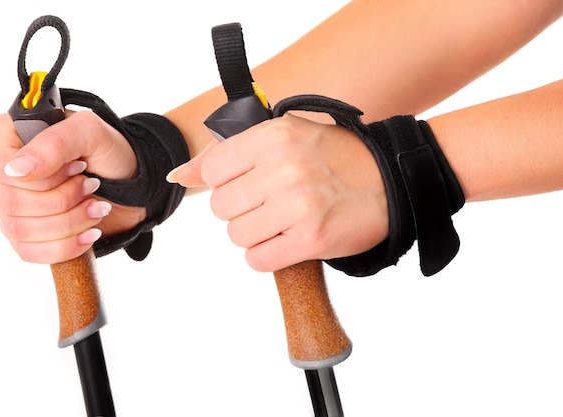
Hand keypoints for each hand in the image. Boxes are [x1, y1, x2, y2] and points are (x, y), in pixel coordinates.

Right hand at [0, 111, 145, 263]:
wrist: (132, 185)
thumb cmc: (108, 151)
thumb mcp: (90, 132)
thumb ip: (54, 143)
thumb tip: (15, 169)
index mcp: (10, 137)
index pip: (3, 166)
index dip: (43, 177)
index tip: (78, 168)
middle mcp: (4, 171)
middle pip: (12, 202)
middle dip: (63, 199)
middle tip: (92, 186)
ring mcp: (10, 206)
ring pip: (20, 230)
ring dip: (69, 222)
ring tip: (96, 207)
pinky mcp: (26, 234)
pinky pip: (29, 252)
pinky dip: (65, 246)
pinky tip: (88, 234)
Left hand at [169, 113, 388, 271]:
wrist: (390, 182)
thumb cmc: (335, 159)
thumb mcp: (286, 137)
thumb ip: (230, 153)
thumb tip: (179, 174)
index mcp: (275, 135)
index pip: (212, 169)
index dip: (226, 182)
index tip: (248, 184)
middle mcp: (284, 167)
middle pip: (221, 207)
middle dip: (241, 210)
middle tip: (271, 204)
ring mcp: (297, 205)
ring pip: (237, 235)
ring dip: (255, 234)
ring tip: (282, 222)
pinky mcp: (310, 239)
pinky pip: (258, 260)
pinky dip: (268, 255)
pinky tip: (289, 240)